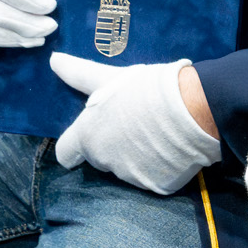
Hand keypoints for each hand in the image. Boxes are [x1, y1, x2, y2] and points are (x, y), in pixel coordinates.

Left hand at [50, 53, 221, 194]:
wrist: (194, 107)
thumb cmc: (147, 88)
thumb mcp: (110, 77)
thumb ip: (79, 74)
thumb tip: (53, 60)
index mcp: (88, 136)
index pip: (65, 153)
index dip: (75, 145)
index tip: (90, 135)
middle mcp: (104, 161)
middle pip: (100, 159)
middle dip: (113, 145)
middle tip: (135, 122)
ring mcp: (131, 177)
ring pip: (128, 168)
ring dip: (138, 155)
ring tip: (158, 131)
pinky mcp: (157, 186)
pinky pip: (154, 177)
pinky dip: (160, 166)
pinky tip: (171, 146)